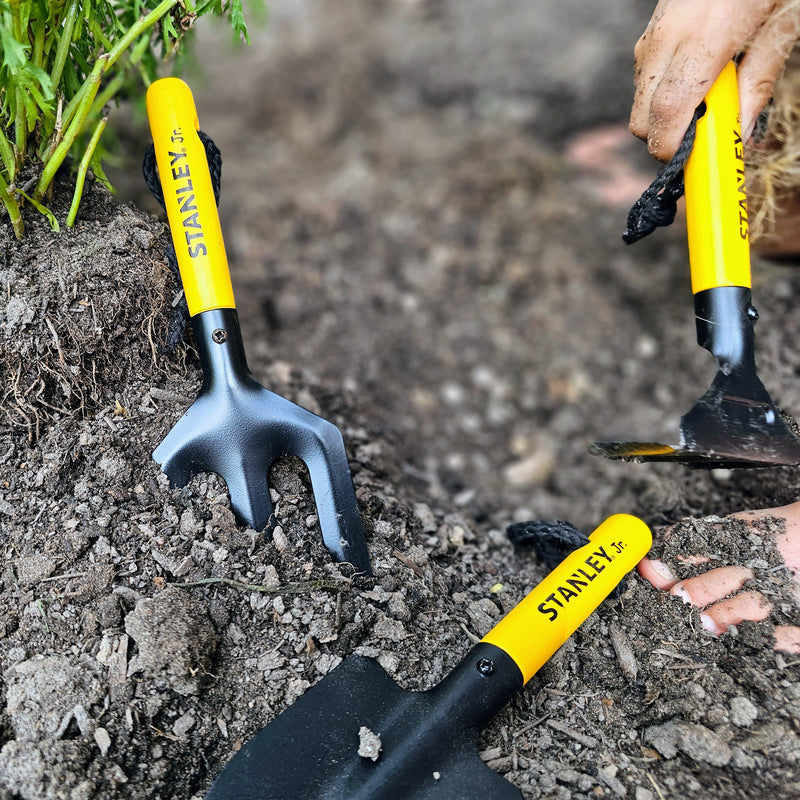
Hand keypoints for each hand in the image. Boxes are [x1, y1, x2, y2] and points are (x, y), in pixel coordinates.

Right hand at [629, 0, 799, 160]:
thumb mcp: (782, 26)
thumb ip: (757, 84)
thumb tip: (738, 137)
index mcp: (700, 38)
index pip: (667, 115)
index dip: (675, 151)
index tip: (697, 165)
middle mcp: (664, 39)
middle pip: (642, 121)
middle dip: (669, 138)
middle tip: (710, 130)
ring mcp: (650, 36)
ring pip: (641, 103)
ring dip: (669, 114)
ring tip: (711, 94)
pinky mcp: (648, 34)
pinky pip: (645, 81)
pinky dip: (666, 93)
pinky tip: (699, 75)